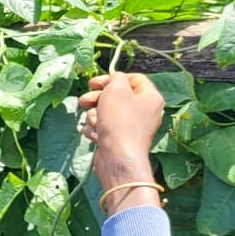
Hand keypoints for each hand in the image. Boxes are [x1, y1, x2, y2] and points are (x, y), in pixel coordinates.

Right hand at [79, 72, 163, 212]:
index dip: (112, 78)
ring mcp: (131, 126)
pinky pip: (104, 127)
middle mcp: (144, 111)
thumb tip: (114, 80)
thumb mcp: (116, 90)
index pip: (133, 78)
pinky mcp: (119, 139)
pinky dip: (96, 129)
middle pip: (117, 96)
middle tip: (84, 101)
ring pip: (106, 112)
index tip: (94, 83)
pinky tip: (94, 134)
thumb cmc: (119, 121)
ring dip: (94, 115)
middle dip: (97, 98)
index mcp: (150, 97)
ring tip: (94, 122)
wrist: (118, 157)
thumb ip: (115, 78)